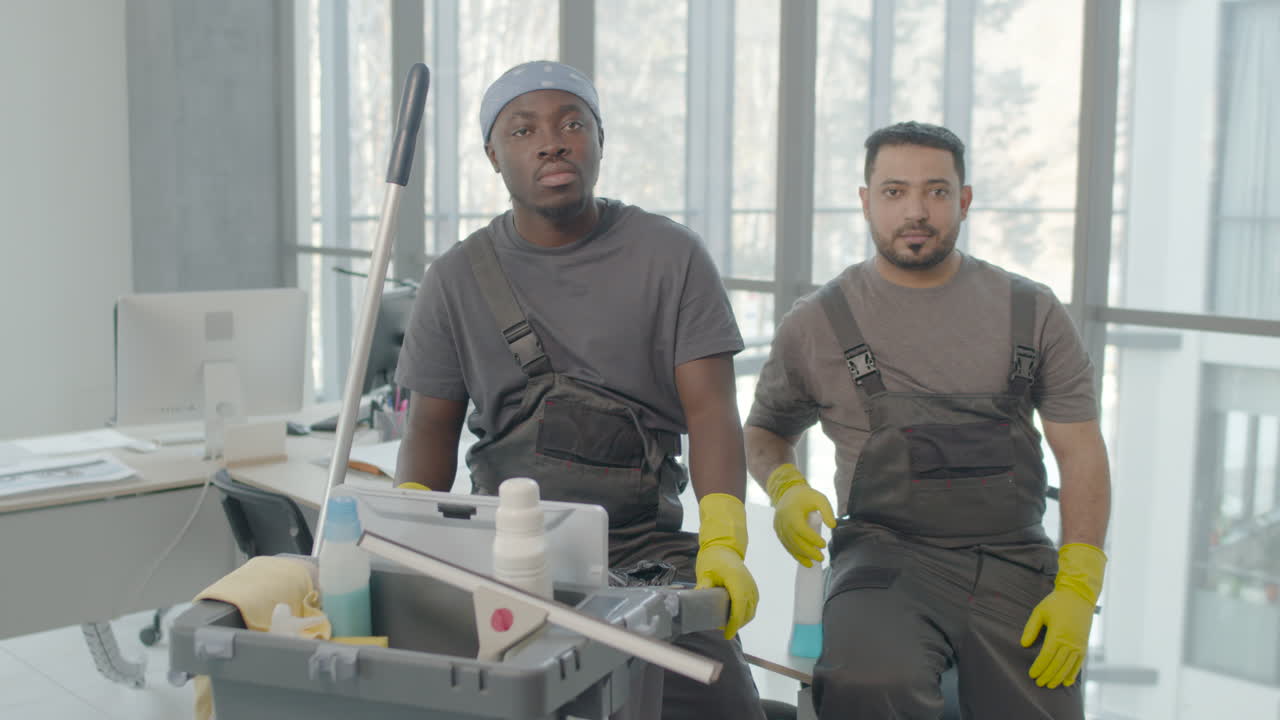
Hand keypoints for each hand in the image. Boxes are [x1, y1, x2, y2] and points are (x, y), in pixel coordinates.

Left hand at [695, 493, 759, 638]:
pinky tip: (734, 617)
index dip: (734, 624)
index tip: (726, 633)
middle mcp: (748, 585)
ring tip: (727, 625)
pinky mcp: (752, 588)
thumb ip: (703, 589)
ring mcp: (752, 586)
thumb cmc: (713, 559)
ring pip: (751, 611)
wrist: (724, 547)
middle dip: (736, 624)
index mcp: (737, 580)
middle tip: (723, 630)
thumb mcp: (705, 574)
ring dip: (741, 620)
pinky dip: (745, 614)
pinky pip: (752, 605)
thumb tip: (695, 605)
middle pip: (747, 612)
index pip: (739, 608)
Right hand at [767, 464, 836, 565]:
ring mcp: (779, 528)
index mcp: (792, 513)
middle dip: (809, 552)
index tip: (823, 544)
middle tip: (821, 558)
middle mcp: (783, 522)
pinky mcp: (778, 531)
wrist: (787, 493)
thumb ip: (827, 511)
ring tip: (814, 562)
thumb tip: (832, 526)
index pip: (802, 530)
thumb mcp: (820, 499)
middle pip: (796, 541)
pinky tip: (804, 561)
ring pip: (790, 546)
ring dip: (802, 556)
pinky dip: (795, 554)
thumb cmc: (806, 496)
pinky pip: (786, 545)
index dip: (813, 540)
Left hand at [1020, 543, 1106, 687]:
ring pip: (1068, 666)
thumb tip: (1023, 644)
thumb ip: (1031, 628)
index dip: (1039, 667)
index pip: (1047, 655)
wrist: (1079, 596)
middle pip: (1057, 664)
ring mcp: (1079, 644)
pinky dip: (1072, 673)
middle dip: (1047, 675)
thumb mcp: (1040, 611)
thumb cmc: (1056, 602)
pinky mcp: (1084, 644)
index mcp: (1058, 633)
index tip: (1032, 674)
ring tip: (1049, 685)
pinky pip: (1079, 663)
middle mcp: (1070, 641)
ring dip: (1058, 677)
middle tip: (1038, 683)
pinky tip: (1066, 682)